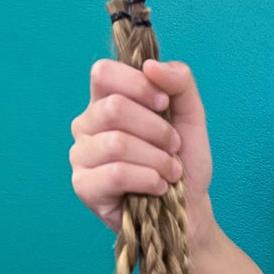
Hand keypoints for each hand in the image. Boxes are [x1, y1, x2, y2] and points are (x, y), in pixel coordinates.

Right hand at [70, 58, 213, 235]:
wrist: (188, 207)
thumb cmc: (184, 158)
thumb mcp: (191, 113)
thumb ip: (179, 80)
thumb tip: (151, 66)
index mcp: (107, 99)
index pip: (103, 73)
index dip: (138, 85)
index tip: (165, 104)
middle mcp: (87, 124)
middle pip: (113, 108)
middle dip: (156, 129)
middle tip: (173, 146)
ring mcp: (81, 155)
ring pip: (116, 143)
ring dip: (156, 158)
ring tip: (170, 170)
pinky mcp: (84, 186)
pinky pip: (115, 173)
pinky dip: (147, 179)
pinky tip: (158, 186)